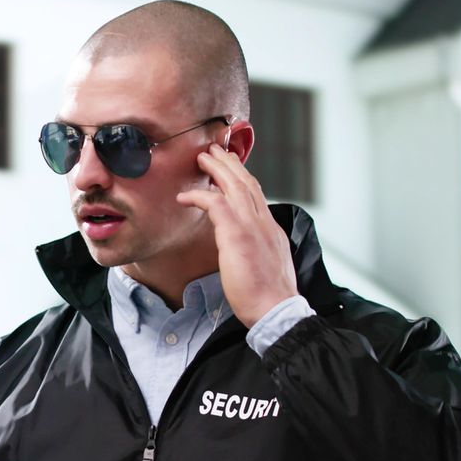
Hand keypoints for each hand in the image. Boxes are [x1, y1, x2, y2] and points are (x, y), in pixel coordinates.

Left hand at [175, 144, 298, 327]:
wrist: (275, 309)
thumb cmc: (268, 296)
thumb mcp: (267, 266)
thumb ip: (257, 251)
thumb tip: (247, 250)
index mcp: (271, 230)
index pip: (257, 196)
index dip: (243, 179)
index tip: (232, 169)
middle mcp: (264, 222)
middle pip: (247, 183)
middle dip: (230, 165)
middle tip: (215, 151)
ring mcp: (252, 226)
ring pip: (234, 186)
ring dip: (217, 169)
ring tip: (202, 157)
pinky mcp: (237, 234)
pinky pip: (216, 204)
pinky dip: (200, 196)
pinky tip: (185, 196)